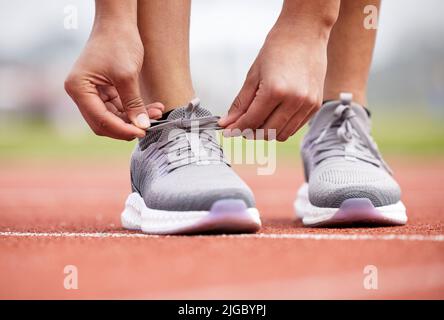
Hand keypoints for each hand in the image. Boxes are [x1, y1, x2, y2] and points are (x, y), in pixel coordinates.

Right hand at [65, 25, 163, 139]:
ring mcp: (91, 93)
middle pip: (103, 122)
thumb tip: (142, 126)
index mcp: (78, 88)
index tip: (142, 131)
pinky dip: (134, 109)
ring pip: (113, 117)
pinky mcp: (103, 91)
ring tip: (156, 112)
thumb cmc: (118, 42)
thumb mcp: (127, 76)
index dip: (121, 129)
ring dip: (134, 118)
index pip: (100, 119)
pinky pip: (119, 108)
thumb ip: (133, 104)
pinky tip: (153, 108)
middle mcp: (81, 93)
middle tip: (148, 127)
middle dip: (127, 126)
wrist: (119, 23)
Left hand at [219, 21, 330, 140]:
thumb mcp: (253, 75)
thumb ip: (240, 103)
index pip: (251, 121)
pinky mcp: (316, 105)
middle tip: (241, 125)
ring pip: (282, 134)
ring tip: (258, 119)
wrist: (305, 33)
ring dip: (267, 132)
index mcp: (275, 91)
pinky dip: (282, 127)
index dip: (237, 129)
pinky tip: (274, 115)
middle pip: (266, 132)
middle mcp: (294, 100)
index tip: (228, 131)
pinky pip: (295, 127)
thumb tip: (227, 124)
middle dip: (250, 132)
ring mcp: (307, 104)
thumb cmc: (277, 49)